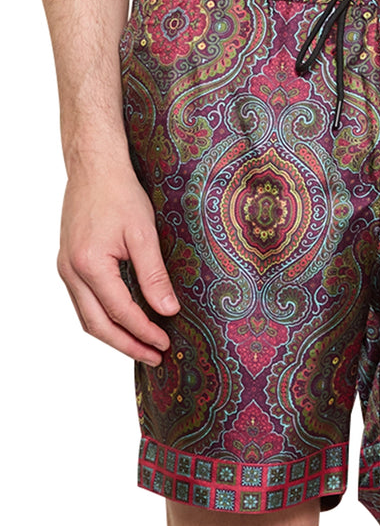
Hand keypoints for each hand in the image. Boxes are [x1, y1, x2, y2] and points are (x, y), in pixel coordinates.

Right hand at [57, 159, 179, 366]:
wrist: (94, 168)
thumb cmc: (119, 194)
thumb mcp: (144, 233)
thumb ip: (154, 275)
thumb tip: (167, 311)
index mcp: (89, 264)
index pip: (120, 312)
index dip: (144, 331)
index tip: (165, 343)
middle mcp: (70, 271)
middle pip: (97, 325)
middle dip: (127, 345)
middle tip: (154, 357)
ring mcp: (66, 268)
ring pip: (87, 318)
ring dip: (114, 337)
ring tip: (142, 347)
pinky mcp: (69, 264)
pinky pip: (83, 303)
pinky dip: (103, 319)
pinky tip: (124, 323)